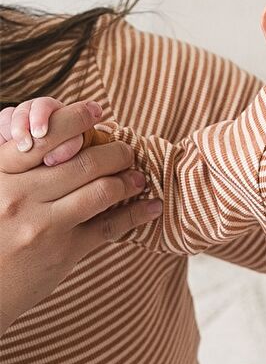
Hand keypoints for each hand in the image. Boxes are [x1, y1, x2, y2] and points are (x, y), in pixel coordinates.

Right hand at [0, 97, 160, 333]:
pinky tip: (151, 206)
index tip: (97, 111)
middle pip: (81, 161)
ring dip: (128, 180)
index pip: (44, 135)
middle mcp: (18, 194)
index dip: (76, 118)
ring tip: (138, 177)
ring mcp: (42, 224)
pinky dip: (135, 214)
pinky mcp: (62, 252)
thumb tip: (53, 137)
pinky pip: (108, 227)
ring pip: (100, 191)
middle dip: (115, 151)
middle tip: (127, 150)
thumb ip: (15, 165)